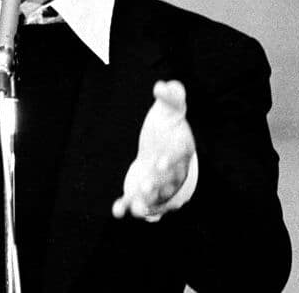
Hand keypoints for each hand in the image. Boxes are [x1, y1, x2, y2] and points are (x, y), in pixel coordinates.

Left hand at [112, 80, 195, 219]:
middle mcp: (173, 166)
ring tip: (136, 209)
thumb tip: (160, 86)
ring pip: (154, 193)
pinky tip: (117, 211)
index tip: (159, 163)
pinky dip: (127, 205)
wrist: (166, 141)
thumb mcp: (173, 105)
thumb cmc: (170, 120)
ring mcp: (159, 179)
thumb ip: (172, 94)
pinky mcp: (144, 186)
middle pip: (167, 178)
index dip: (170, 159)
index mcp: (181, 146)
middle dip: (156, 184)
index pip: (178, 153)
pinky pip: (136, 198)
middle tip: (144, 187)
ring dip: (145, 200)